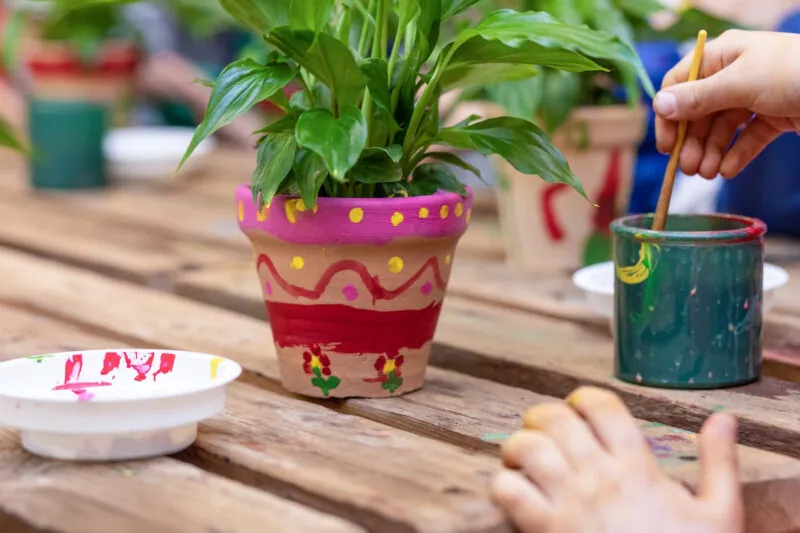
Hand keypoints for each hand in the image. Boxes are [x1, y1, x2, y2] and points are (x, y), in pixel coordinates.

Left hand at [491, 387, 743, 532]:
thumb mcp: (720, 513)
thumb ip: (719, 462)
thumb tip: (725, 419)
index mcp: (638, 467)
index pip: (601, 407)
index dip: (583, 398)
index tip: (578, 408)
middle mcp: (599, 477)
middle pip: (555, 419)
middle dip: (543, 415)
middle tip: (543, 429)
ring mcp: (569, 503)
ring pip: (527, 448)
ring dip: (518, 445)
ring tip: (522, 456)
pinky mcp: (545, 530)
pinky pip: (507, 491)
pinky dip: (503, 483)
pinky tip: (514, 489)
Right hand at [654, 30, 799, 178]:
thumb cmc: (795, 73)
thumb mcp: (740, 84)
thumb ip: (698, 98)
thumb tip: (659, 104)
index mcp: (723, 55)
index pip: (680, 84)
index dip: (669, 114)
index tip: (666, 145)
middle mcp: (735, 74)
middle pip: (699, 111)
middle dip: (692, 142)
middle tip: (688, 169)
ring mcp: (756, 95)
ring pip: (721, 128)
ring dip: (710, 152)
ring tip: (708, 174)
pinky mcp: (775, 115)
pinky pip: (747, 138)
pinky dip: (736, 155)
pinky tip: (728, 171)